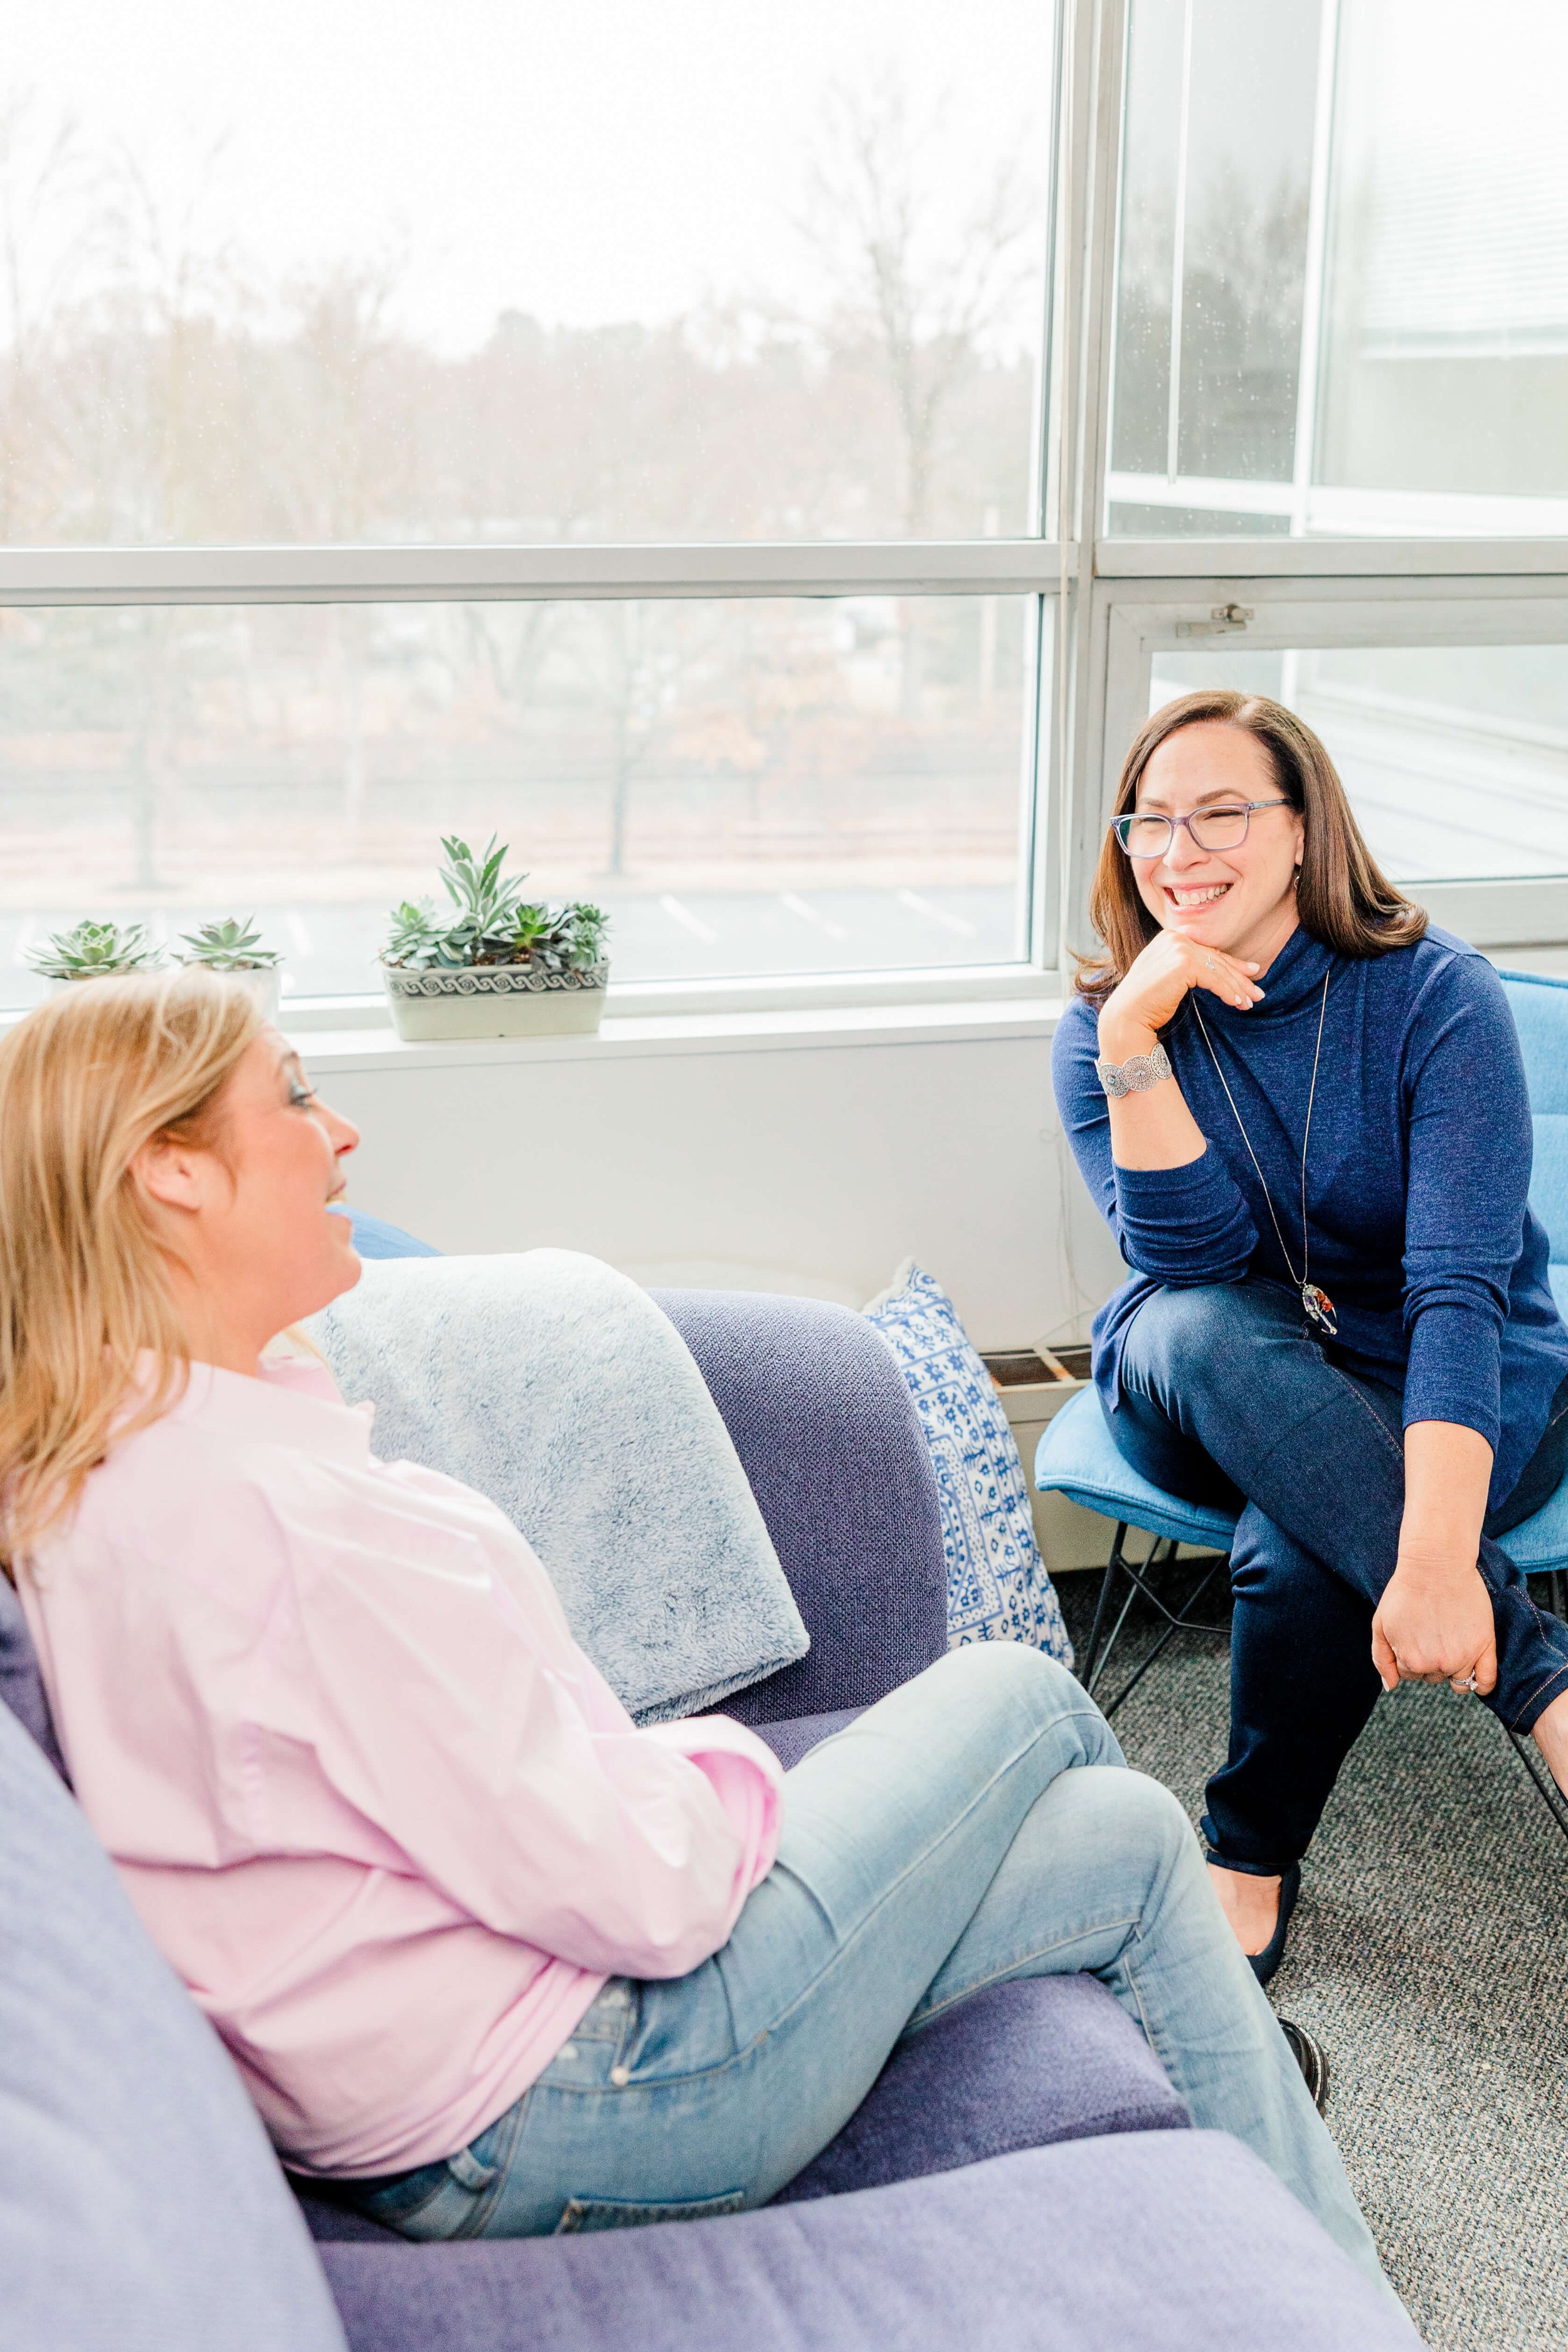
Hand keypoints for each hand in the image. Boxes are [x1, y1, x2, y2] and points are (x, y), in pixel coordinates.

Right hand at [1098, 931, 1263, 1058]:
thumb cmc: (1146, 1002)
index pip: (1208, 952)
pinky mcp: (1183, 964)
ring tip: (1250, 1002)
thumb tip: (1215, 968)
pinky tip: (1238, 1003)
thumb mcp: (1168, 976)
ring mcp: (1178, 948)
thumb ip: (1187, 966)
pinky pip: (1215, 980)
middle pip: (1216, 959)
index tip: (1251, 973)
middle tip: (1257, 992)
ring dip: (1238, 988)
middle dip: (1240, 978)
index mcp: (1169, 936)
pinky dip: (1229, 993)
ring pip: (1218, 970)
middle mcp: (1174, 937)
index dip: (1231, 964)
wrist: (1127, 1016)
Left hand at [1371, 1553, 1496, 1696]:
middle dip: (1430, 1659)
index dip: (1409, 1653)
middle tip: (1431, 1630)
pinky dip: (1481, 1684)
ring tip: (1448, 1637)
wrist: (1435, 1565)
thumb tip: (1390, 1686)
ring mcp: (1464, 1657)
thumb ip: (1382, 1659)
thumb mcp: (1380, 1624)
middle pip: (1433, 1676)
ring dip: (1452, 1665)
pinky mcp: (1485, 1646)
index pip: (1410, 1673)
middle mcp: (1438, 1665)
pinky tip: (1476, 1677)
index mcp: (1412, 1662)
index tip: (1413, 1633)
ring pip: (1457, 1678)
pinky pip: (1486, 1681)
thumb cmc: (1405, 1591)